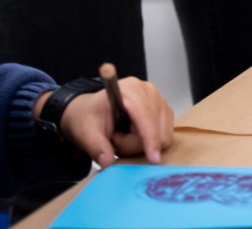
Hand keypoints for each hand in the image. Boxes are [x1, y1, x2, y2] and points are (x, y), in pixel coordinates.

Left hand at [39, 78, 174, 168]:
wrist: (92, 111)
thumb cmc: (89, 116)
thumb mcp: (86, 132)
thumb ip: (97, 146)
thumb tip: (108, 163)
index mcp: (130, 89)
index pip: (146, 116)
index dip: (150, 138)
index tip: (153, 160)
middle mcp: (150, 91)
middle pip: (155, 129)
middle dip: (135, 143)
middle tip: (115, 140)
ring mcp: (160, 100)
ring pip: (162, 135)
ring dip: (141, 144)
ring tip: (123, 136)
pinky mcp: (165, 111)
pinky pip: (165, 135)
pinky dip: (149, 142)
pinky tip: (134, 135)